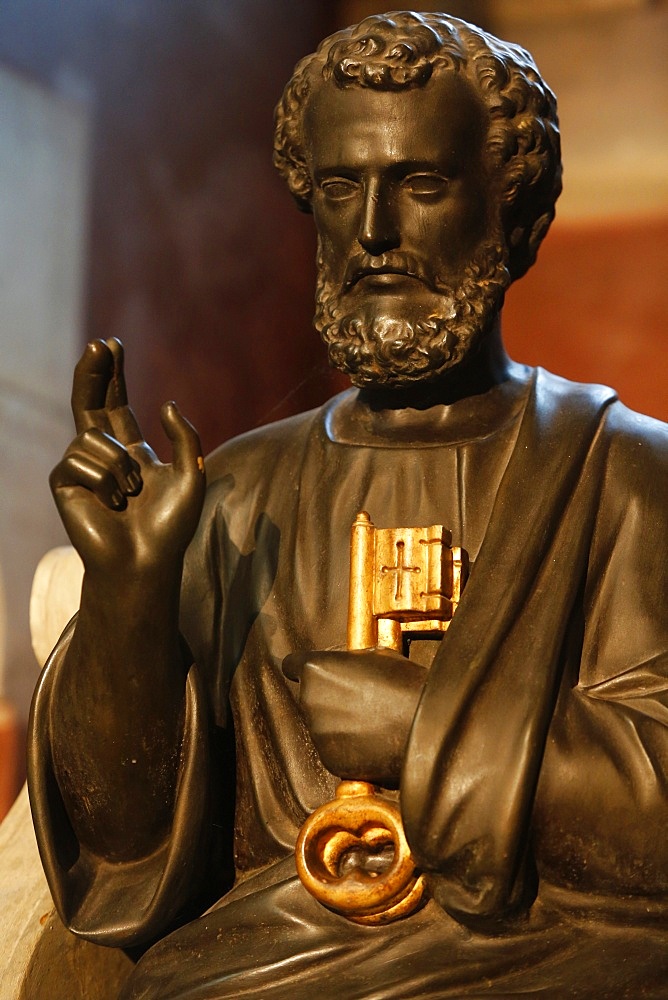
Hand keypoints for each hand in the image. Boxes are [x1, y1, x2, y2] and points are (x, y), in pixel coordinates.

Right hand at [50, 339, 204, 577]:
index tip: (111, 344)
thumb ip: (185, 437)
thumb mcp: (192, 475)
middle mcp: (104, 456)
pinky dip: (102, 479)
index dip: (113, 375)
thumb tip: (165, 403)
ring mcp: (82, 469)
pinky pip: (78, 459)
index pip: (118, 404)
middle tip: (98, 344)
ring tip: (130, 496)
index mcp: (133, 451)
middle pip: (90, 403)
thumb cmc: (170, 526)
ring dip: (118, 464)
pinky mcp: (64, 484)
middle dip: (93, 372)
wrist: (145, 561)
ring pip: (92, 436)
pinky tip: (111, 504)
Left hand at [283, 647, 426, 787]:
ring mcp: (318, 732)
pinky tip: (372, 741)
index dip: (305, 669)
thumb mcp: (378, 656)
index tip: (317, 675)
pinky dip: (347, 748)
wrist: (426, 728)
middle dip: (328, 698)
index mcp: (317, 669)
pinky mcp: (329, 759)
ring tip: (371, 722)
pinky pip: (333, 750)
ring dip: (338, 724)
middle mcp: (309, 700)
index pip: (293, 665)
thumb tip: (347, 667)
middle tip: (360, 700)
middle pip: (310, 697)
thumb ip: (350, 662)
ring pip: (322, 725)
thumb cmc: (405, 685)